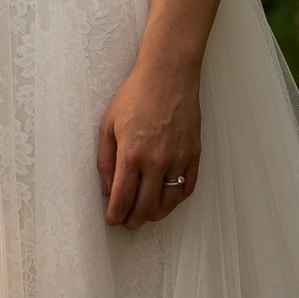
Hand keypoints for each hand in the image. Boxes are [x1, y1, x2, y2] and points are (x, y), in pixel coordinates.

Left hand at [97, 51, 200, 230]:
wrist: (168, 74)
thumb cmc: (135, 96)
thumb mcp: (108, 124)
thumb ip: (105, 160)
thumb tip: (108, 190)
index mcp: (132, 154)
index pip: (122, 199)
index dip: (115, 215)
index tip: (112, 220)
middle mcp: (157, 161)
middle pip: (145, 207)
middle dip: (133, 221)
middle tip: (126, 222)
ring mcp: (179, 159)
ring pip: (168, 203)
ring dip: (155, 214)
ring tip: (145, 214)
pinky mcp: (194, 154)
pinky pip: (187, 188)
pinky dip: (176, 200)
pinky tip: (166, 199)